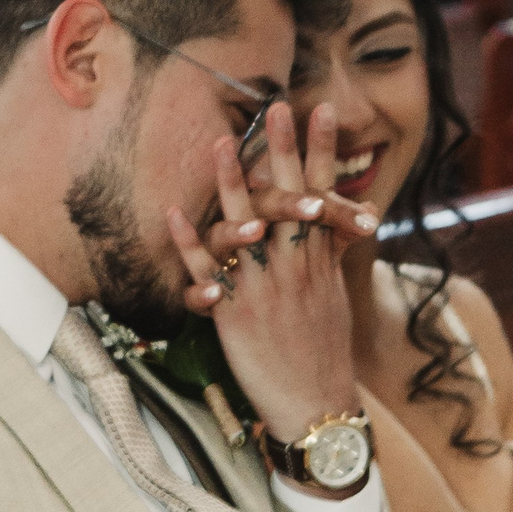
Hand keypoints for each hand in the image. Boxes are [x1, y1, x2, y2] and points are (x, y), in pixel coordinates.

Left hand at [168, 101, 366, 449]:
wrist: (315, 405)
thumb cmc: (324, 355)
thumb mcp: (333, 299)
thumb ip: (327, 257)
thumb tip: (338, 224)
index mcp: (318, 263)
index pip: (320, 194)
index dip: (320, 151)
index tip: (320, 109)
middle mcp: (293, 269)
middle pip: (288, 198)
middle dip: (283, 150)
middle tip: (277, 106)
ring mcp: (263, 289)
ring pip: (246, 227)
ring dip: (232, 185)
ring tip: (220, 144)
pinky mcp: (234, 314)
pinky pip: (207, 272)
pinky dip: (190, 243)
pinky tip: (174, 213)